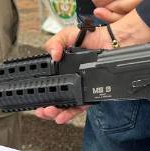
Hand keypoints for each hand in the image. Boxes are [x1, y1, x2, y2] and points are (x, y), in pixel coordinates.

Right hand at [35, 10, 149, 124]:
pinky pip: (81, 106)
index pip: (49, 83)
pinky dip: (71, 112)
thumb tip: (52, 55)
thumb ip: (56, 42)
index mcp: (63, 69)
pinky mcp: (92, 94)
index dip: (41, 92)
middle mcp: (71, 80)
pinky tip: (63, 115)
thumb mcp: (69, 35)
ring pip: (66, 105)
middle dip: (46, 107)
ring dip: (56, 112)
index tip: (35, 98)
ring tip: (50, 112)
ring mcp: (81, 88)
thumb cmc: (94, 38)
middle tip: (42, 109)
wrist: (114, 42)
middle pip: (56, 98)